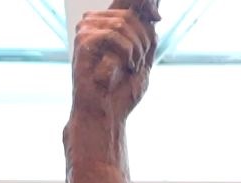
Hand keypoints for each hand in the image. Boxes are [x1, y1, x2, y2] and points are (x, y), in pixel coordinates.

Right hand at [72, 4, 158, 121]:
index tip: (158, 17)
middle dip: (144, 38)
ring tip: (133, 66)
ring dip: (136, 48)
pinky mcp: (82, 41)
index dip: (146, 4)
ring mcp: (85, 31)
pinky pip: (112, 34)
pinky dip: (126, 52)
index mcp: (105, 24)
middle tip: (140, 61)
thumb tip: (154, 14)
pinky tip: (126, 67)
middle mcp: (93, 23)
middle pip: (129, 13)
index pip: (127, 4)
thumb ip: (148, 37)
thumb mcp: (143, 60)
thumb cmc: (122, 92)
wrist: (106, 114)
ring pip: (122, 22)